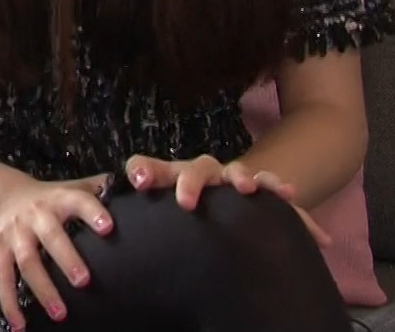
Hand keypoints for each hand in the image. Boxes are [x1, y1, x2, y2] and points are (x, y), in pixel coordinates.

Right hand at [0, 173, 111, 329]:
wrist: (6, 196)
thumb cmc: (51, 198)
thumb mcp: (73, 187)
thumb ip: (99, 189)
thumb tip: (139, 183)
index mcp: (59, 198)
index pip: (78, 202)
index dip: (92, 213)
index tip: (108, 228)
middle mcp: (36, 215)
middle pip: (50, 236)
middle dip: (66, 259)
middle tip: (84, 282)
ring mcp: (15, 234)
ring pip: (28, 262)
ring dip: (43, 289)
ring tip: (60, 313)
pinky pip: (3, 278)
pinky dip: (10, 303)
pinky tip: (20, 324)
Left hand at [121, 154, 332, 247]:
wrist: (218, 197)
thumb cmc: (181, 209)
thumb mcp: (160, 211)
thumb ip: (140, 212)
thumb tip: (107, 228)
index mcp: (173, 178)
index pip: (154, 167)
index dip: (145, 169)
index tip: (137, 181)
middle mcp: (203, 174)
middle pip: (197, 168)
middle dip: (192, 181)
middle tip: (186, 203)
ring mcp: (230, 179)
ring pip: (235, 171)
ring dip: (240, 176)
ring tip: (246, 188)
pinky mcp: (258, 190)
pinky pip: (270, 187)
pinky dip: (277, 189)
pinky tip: (288, 193)